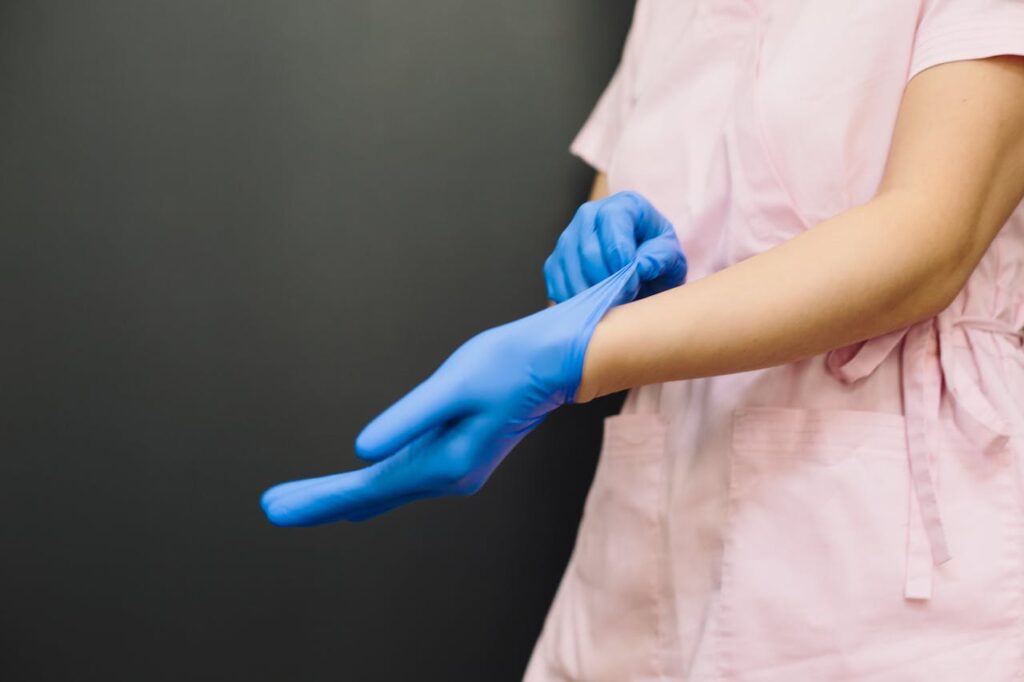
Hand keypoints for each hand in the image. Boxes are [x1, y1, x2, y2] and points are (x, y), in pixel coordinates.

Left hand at [261, 263, 640, 525]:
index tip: (278, 507)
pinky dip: (374, 484)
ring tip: (301, 499)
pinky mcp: (460, 455)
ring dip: (345, 494)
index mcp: (446, 461)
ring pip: (388, 488)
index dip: (320, 498)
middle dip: (323, 501)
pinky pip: (405, 476)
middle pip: (374, 495)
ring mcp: (457, 469)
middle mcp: (451, 474)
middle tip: (275, 507)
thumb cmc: (511, 363)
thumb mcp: (454, 384)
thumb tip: (363, 450)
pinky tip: (358, 489)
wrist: (557, 362)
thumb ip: (407, 419)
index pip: (368, 487)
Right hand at [544, 191, 686, 303]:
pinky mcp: (555, 263)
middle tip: (627, 297)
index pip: (611, 222)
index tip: (633, 280)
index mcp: (623, 205)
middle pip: (587, 251)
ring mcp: (567, 239)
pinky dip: (576, 301)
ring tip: (614, 305)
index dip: (620, 254)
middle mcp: (588, 215)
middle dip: (608, 281)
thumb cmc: (658, 258)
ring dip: (592, 295)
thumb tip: (640, 267)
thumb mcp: (671, 256)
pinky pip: (557, 286)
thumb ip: (660, 258)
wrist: (643, 269)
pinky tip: (596, 305)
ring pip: (570, 271)